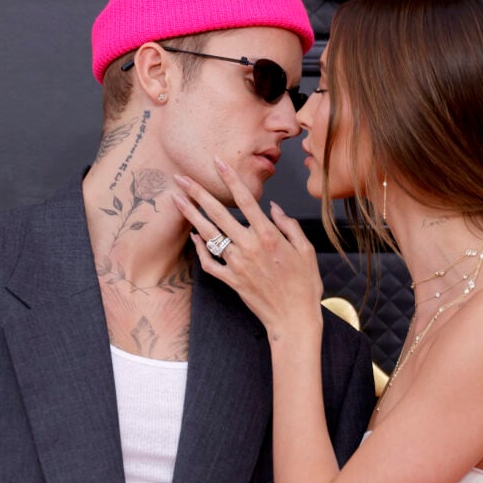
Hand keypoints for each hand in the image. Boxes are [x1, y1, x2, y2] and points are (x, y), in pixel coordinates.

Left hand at [172, 159, 322, 341]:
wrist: (293, 319)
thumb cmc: (305, 286)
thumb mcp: (305, 251)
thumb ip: (289, 226)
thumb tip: (274, 208)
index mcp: (269, 236)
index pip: (246, 200)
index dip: (230, 179)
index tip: (217, 163)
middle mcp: (249, 247)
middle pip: (219, 214)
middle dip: (198, 193)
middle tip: (181, 178)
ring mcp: (237, 264)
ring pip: (209, 235)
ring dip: (191, 216)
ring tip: (177, 200)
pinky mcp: (231, 280)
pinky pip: (210, 262)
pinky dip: (200, 249)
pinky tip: (194, 236)